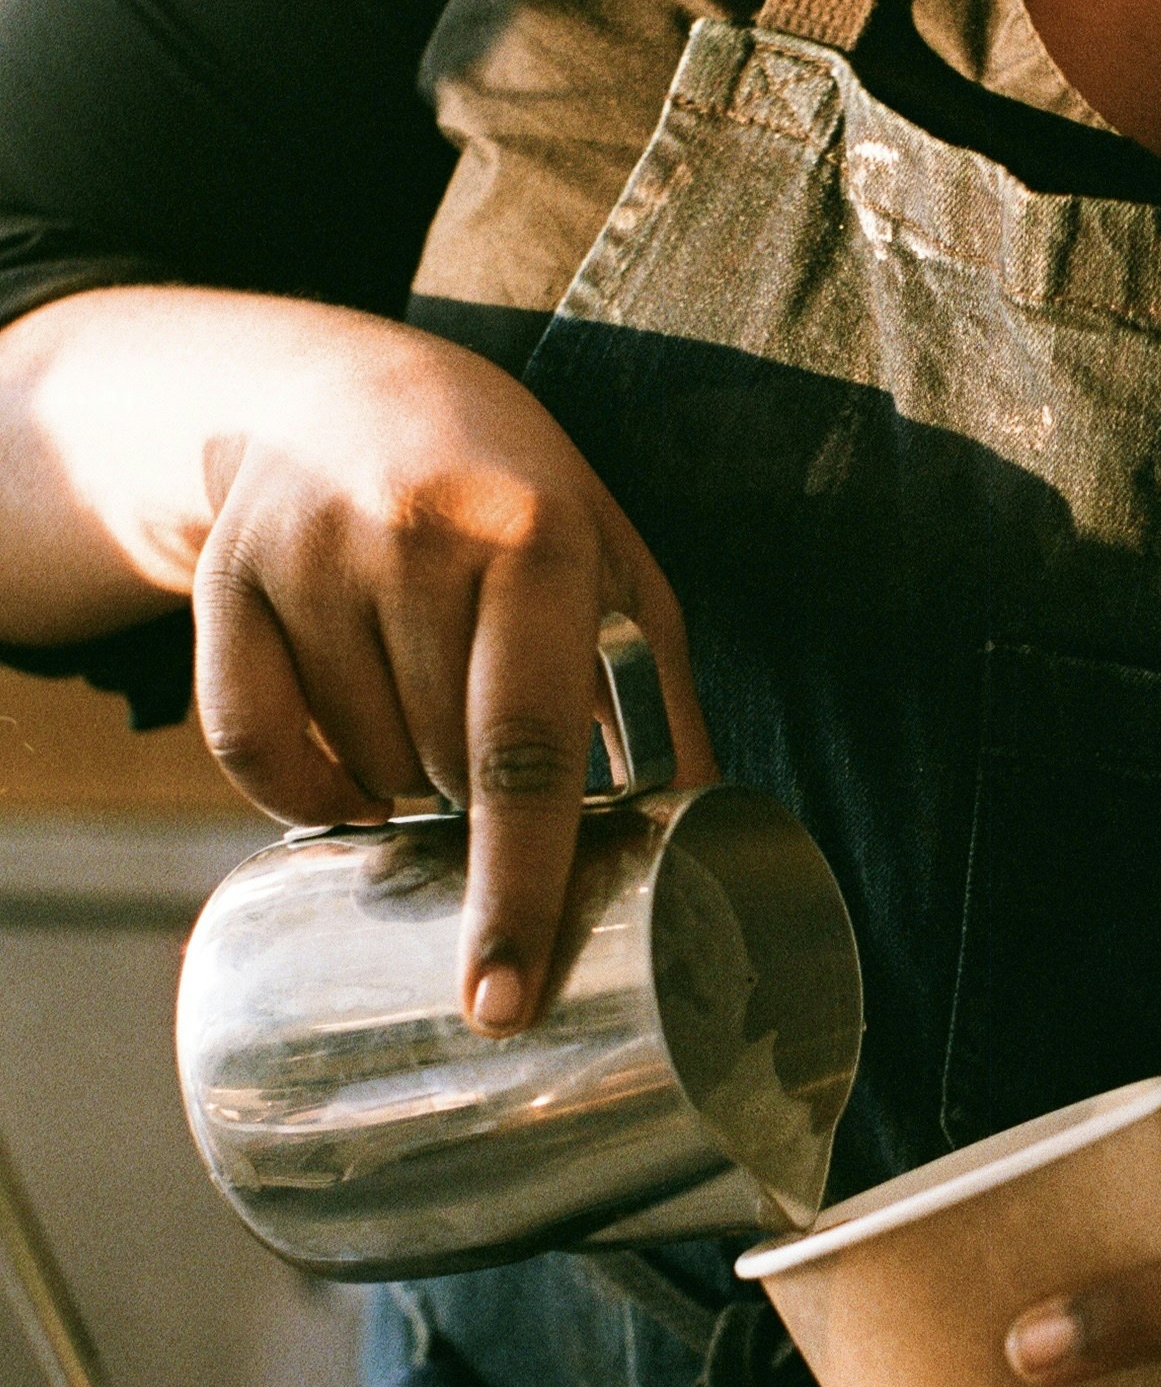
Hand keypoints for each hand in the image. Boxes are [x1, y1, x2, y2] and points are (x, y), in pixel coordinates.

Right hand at [185, 303, 714, 1030]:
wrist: (358, 390)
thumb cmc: (521, 505)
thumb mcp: (618, 570)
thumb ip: (660, 701)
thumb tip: (708, 846)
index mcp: (540, 540)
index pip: (528, 749)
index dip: (519, 885)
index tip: (504, 996)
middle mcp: (415, 535)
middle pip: (439, 774)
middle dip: (472, 809)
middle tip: (488, 758)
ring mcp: (309, 551)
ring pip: (354, 767)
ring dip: (398, 791)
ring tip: (427, 724)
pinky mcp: (225, 573)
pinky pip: (247, 744)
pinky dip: (297, 791)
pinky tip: (344, 778)